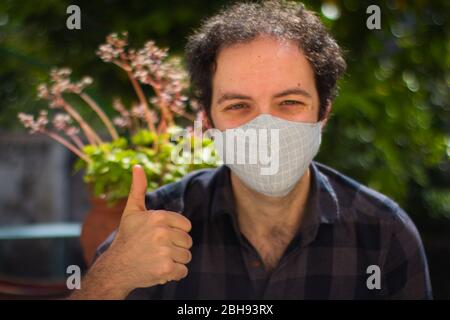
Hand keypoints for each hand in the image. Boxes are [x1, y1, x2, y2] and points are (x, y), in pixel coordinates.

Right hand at [96, 165, 192, 292]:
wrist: (115, 268)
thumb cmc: (127, 238)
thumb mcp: (132, 211)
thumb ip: (138, 189)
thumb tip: (137, 166)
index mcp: (159, 217)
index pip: (186, 226)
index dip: (176, 233)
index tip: (161, 237)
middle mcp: (162, 232)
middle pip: (188, 242)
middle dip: (176, 248)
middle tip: (158, 250)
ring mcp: (164, 251)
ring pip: (186, 257)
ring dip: (175, 261)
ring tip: (157, 259)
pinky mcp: (165, 269)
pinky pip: (183, 271)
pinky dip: (173, 274)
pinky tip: (159, 270)